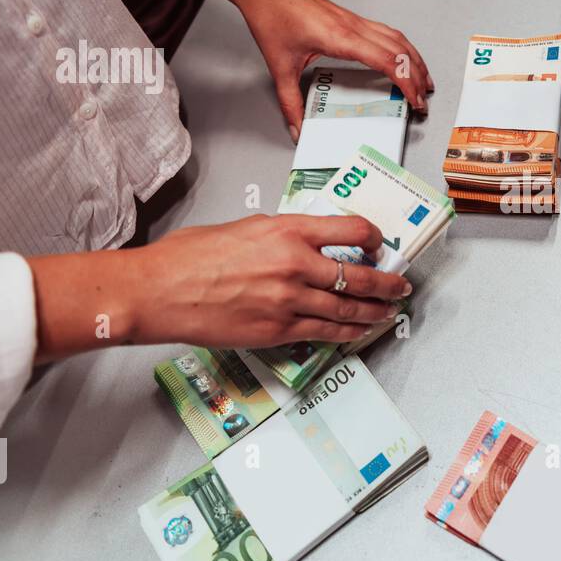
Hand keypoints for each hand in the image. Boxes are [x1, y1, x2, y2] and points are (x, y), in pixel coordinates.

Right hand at [27, 214, 412, 361]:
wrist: (159, 291)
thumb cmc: (189, 257)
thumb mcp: (245, 228)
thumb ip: (281, 235)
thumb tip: (305, 243)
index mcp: (287, 230)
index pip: (352, 229)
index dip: (374, 237)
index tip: (380, 243)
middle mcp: (295, 264)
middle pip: (360, 275)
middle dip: (388, 283)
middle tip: (401, 285)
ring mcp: (289, 300)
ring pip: (349, 309)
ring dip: (376, 311)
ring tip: (390, 311)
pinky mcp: (278, 330)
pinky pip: (325, 332)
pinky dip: (348, 331)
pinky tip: (359, 330)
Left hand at [227, 0, 433, 139]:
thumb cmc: (272, 17)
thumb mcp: (279, 68)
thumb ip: (290, 103)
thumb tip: (298, 128)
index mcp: (340, 38)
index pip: (387, 61)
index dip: (406, 82)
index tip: (415, 101)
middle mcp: (353, 27)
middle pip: (400, 51)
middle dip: (417, 77)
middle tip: (423, 100)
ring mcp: (354, 20)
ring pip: (398, 39)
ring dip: (414, 60)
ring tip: (424, 81)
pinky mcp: (351, 18)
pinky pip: (387, 32)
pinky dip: (402, 48)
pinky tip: (403, 57)